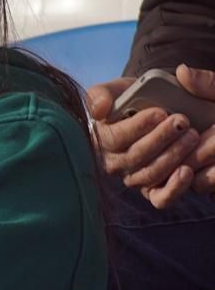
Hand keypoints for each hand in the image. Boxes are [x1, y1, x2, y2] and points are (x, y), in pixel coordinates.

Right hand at [87, 65, 214, 208]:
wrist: (148, 112)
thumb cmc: (131, 101)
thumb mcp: (113, 91)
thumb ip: (100, 94)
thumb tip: (99, 110)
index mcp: (100, 139)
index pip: (114, 138)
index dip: (137, 127)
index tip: (159, 112)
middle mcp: (114, 162)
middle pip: (134, 157)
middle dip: (160, 139)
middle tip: (182, 122)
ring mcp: (134, 178)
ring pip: (150, 174)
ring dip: (172, 156)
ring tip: (192, 136)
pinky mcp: (153, 190)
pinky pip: (160, 198)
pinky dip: (173, 188)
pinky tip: (187, 171)